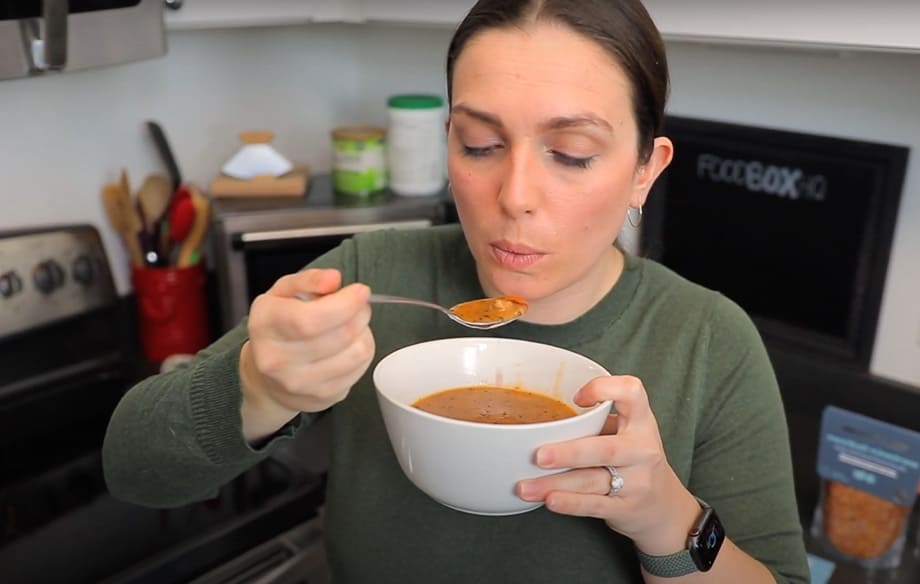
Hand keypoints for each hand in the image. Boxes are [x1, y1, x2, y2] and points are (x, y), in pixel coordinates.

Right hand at [239, 269, 374, 440]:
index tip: (360, 292)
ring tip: (352, 325)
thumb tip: (334, 279)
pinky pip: (360, 370)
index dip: (345, 303)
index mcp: (266, 324)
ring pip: (356, 353)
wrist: (266, 378)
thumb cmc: (278, 328)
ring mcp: (299, 383)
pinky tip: (349, 346)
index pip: (310, 319)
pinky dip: (362, 353)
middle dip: (360, 313)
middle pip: (340, 335)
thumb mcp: (283, 293)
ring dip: (364, 333)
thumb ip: (309, 280)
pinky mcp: (321, 397)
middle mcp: (277, 358)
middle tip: (358, 305)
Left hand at [516, 375, 699, 554]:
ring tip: (526, 486)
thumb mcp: (627, 433)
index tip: (577, 398)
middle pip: (605, 449)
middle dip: (569, 453)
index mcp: (642, 422)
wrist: (665, 508)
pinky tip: (550, 500)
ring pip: (592, 481)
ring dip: (555, 483)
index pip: (632, 393)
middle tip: (538, 455)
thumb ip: (596, 423)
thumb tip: (540, 418)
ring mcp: (637, 482)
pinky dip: (570, 503)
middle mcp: (642, 450)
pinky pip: (594, 505)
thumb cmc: (635, 461)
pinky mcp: (627, 508)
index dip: (604, 389)